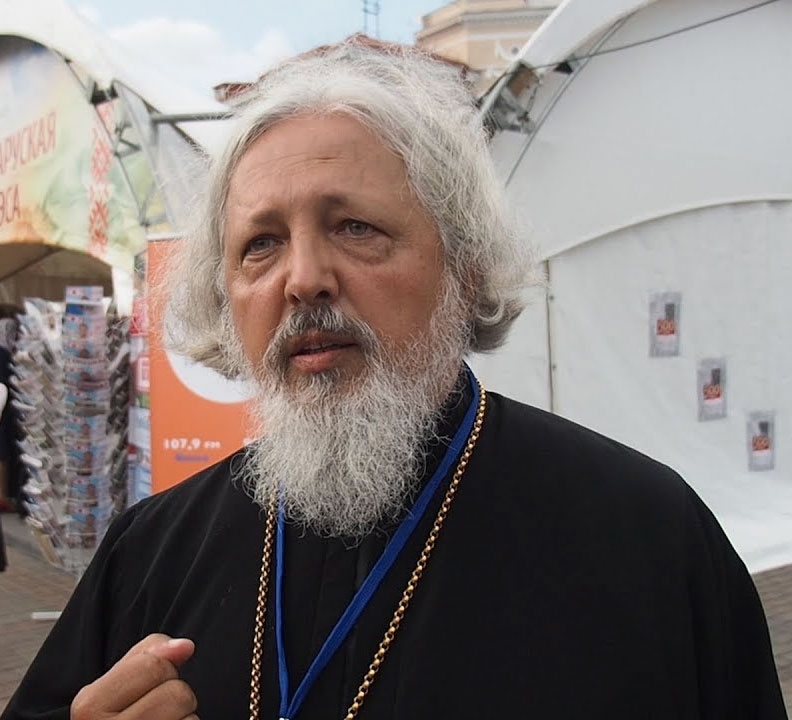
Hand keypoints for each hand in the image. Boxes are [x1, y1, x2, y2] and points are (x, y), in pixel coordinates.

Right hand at [70, 634, 197, 718]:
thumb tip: (185, 646)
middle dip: (176, 695)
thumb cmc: (118, 714)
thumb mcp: (119, 681)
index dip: (162, 669)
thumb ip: (150, 653)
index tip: (145, 686)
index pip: (154, 666)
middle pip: (177, 693)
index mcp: (89, 706)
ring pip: (190, 718)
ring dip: (184, 718)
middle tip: (154, 710)